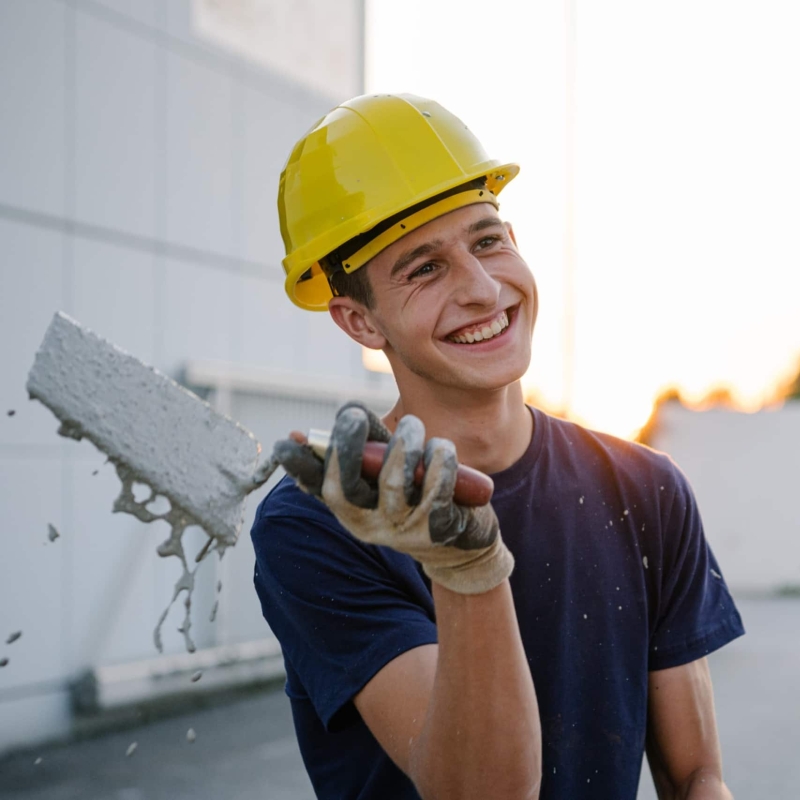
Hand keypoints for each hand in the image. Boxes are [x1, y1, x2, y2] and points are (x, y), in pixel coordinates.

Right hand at [274, 402, 513, 594]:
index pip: (316, 487)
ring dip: (403, 446)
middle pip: (345, 490)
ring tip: (413, 425)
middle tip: (354, 416)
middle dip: (347, 448)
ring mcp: (402, 530)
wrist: (461, 544)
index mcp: (349, 507)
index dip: (299, 466)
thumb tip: (321, 421)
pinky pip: (436, 492)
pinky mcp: (438, 530)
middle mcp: (368, 523)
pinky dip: (439, 463)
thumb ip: (362, 447)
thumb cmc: (414, 495)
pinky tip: (441, 448)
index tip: (288, 441)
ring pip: (393, 484)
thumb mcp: (383, 475)